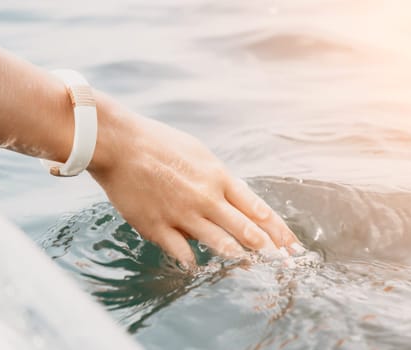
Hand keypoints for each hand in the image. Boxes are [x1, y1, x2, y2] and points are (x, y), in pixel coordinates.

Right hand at [87, 94, 301, 265]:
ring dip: (237, 256)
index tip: (290, 242)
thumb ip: (219, 178)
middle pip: (245, 229)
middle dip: (268, 247)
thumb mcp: (199, 154)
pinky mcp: (158, 227)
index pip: (257, 208)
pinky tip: (196, 267)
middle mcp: (206, 198)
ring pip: (219, 243)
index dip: (277, 228)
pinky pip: (182, 252)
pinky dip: (192, 261)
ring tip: (250, 266)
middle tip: (283, 262)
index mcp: (218, 177)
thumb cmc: (160, 144)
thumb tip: (237, 197)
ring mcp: (183, 214)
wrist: (120, 143)